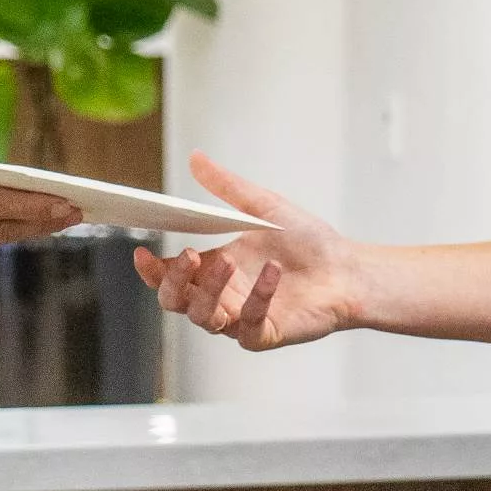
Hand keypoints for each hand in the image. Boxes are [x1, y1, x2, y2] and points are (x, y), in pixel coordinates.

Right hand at [131, 153, 365, 349]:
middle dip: (174, 282)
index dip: (151, 270)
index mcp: (215, 267)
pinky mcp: (265, 333)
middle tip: (188, 256)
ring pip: (205, 317)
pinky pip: (248, 324)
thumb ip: (227, 186)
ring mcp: (241, 318)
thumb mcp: (263, 206)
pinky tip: (272, 272)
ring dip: (209, 290)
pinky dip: (258, 298)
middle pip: (177, 301)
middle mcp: (223, 296)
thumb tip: (196, 157)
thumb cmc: (308, 242)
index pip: (170, 276)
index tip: (142, 253)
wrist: (348, 269)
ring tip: (226, 261)